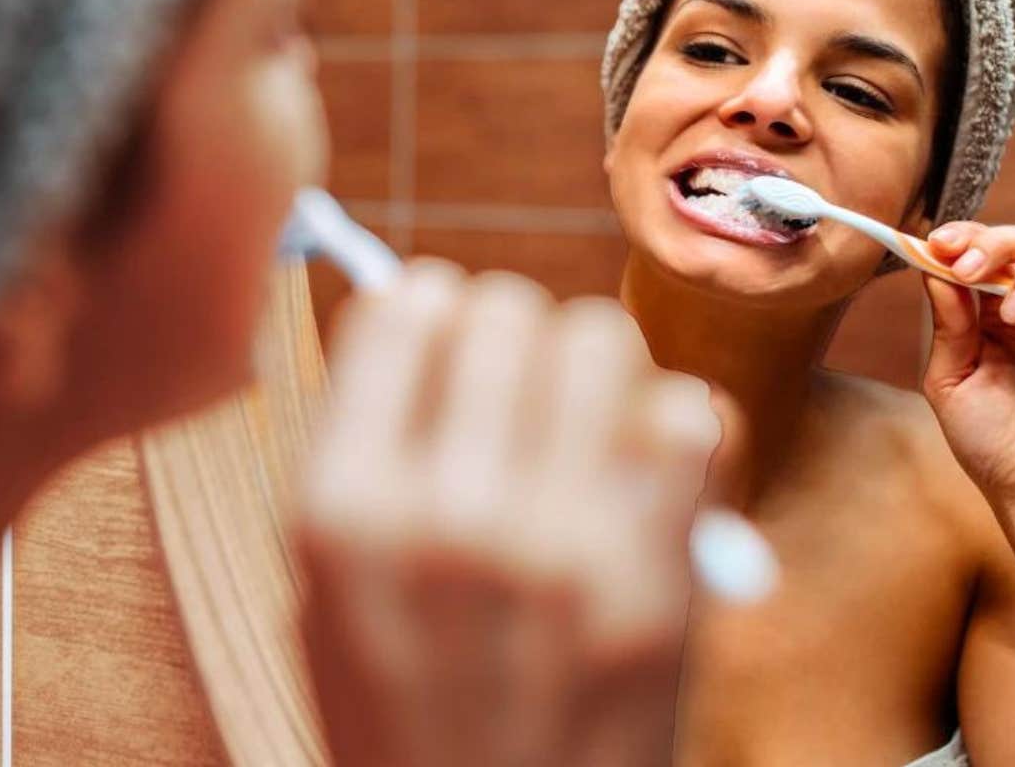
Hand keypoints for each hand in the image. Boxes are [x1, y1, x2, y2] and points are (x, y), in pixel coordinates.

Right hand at [297, 259, 720, 766]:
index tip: (444, 346)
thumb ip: (362, 450)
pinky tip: (638, 480)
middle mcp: (448, 517)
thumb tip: (413, 300)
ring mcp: (561, 548)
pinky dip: (668, 433)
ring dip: (589, 368)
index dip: (430, 312)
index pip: (404, 306)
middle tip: (517, 394)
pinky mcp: (659, 584)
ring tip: (578, 428)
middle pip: (507, 305)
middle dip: (512, 336)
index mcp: (342, 514)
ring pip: (600, 337)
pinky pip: (688, 416)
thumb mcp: (326, 591)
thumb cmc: (406, 714)